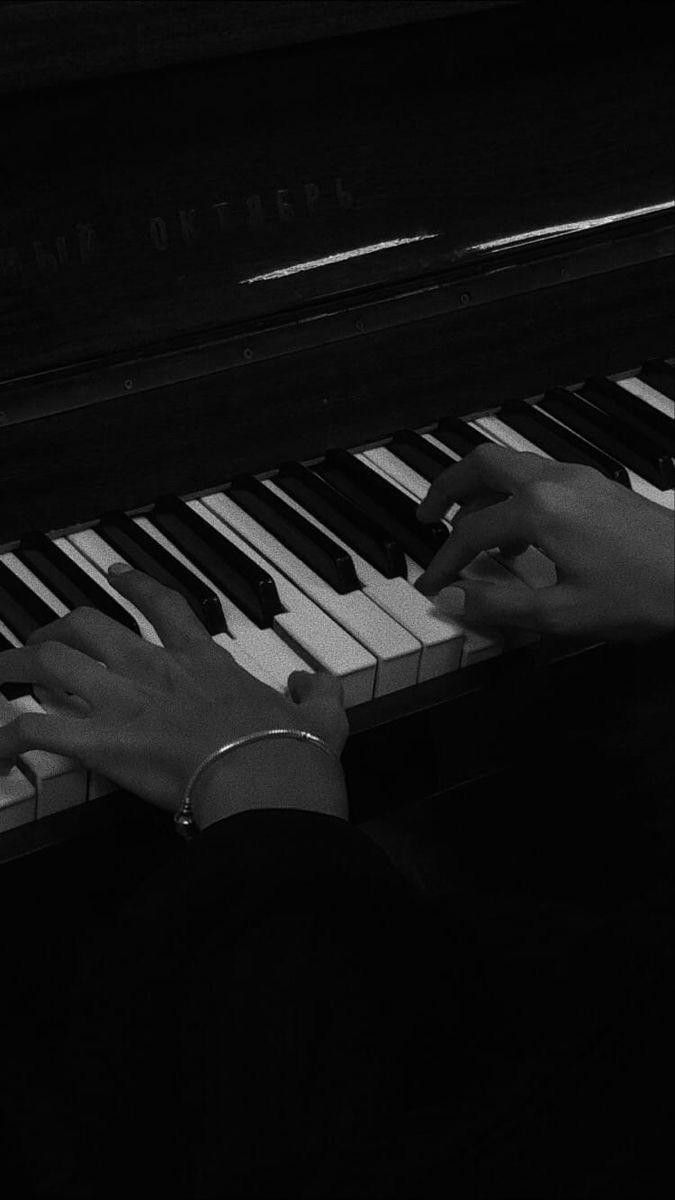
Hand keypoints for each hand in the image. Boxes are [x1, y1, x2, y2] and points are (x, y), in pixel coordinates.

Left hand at [0, 565, 348, 809]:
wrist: (269, 779)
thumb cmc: (292, 753)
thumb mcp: (323, 715)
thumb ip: (319, 692)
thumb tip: (316, 682)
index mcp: (203, 661)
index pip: (163, 606)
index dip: (135, 585)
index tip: (116, 574)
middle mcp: (154, 671)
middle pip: (86, 625)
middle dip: (53, 626)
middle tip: (41, 638)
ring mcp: (124, 702)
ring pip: (49, 662)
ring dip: (16, 665)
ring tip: (0, 672)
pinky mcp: (101, 743)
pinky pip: (36, 728)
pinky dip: (11, 736)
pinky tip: (1, 746)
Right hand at [415, 443, 674, 641]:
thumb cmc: (645, 593)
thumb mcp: (562, 614)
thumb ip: (500, 606)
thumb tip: (455, 601)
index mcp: (540, 509)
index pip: (470, 530)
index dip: (443, 560)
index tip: (432, 582)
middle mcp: (555, 481)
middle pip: (481, 464)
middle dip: (446, 487)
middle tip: (427, 515)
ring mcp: (580, 478)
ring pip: (511, 464)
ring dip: (480, 490)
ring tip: (470, 530)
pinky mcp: (599, 486)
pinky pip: (538, 476)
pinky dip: (513, 495)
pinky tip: (521, 536)